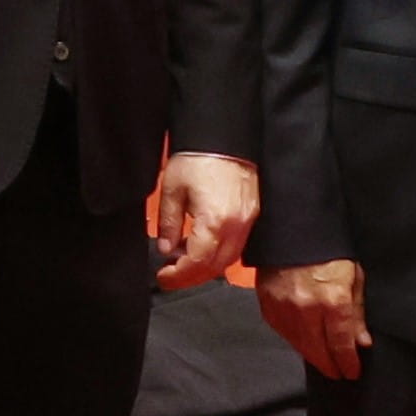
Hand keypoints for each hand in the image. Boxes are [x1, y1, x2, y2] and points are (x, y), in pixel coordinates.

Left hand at [151, 152, 261, 287]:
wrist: (224, 139)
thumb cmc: (197, 159)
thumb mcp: (171, 190)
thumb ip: (168, 224)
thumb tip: (166, 248)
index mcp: (216, 221)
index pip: (198, 262)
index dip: (179, 275)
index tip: (163, 277)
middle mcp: (237, 226)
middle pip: (216, 266)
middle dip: (191, 277)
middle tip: (169, 276)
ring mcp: (248, 222)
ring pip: (229, 259)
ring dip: (205, 267)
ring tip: (180, 261)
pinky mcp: (252, 215)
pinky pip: (236, 246)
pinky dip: (217, 253)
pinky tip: (198, 247)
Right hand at [259, 258, 370, 380]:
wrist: (293, 229)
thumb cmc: (328, 250)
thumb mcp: (354, 277)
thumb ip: (357, 312)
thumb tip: (361, 341)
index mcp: (333, 301)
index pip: (341, 344)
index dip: (348, 362)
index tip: (352, 372)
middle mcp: (307, 309)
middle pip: (318, 350)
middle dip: (330, 365)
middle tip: (338, 373)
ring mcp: (283, 307)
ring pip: (298, 344)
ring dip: (312, 355)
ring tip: (322, 360)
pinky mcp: (267, 304)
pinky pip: (281, 332)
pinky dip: (293, 340)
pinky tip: (302, 343)